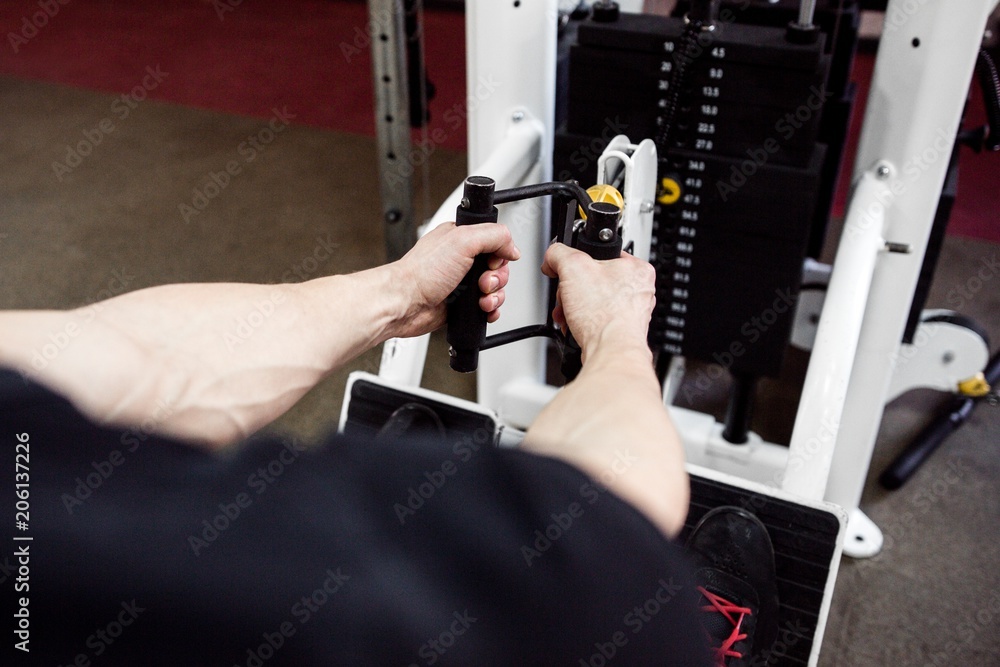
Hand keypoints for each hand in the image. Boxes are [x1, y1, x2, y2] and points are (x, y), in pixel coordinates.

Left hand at [389, 222, 519, 338]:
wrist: (405, 303)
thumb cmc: (421, 272)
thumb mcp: (463, 240)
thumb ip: (494, 236)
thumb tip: (513, 247)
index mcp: (461, 239)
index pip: (495, 241)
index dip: (500, 253)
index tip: (493, 261)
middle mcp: (462, 259)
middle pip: (499, 268)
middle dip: (497, 278)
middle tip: (483, 282)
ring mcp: (462, 283)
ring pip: (495, 289)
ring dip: (495, 296)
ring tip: (481, 298)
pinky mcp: (461, 304)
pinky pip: (488, 307)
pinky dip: (490, 310)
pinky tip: (483, 310)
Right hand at [540, 243, 655, 360]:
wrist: (610, 352)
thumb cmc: (605, 316)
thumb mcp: (573, 267)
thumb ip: (560, 253)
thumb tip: (553, 255)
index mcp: (637, 268)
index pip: (602, 254)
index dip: (580, 262)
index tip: (569, 270)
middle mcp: (639, 290)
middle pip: (593, 280)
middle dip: (572, 290)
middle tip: (567, 296)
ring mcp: (631, 312)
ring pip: (592, 301)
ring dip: (573, 307)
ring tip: (569, 314)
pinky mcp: (620, 330)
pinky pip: (595, 319)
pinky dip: (581, 323)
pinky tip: (575, 326)